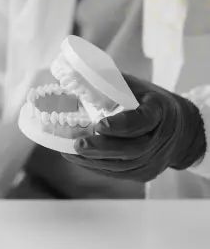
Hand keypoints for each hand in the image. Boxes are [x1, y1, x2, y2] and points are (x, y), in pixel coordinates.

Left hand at [62, 74, 206, 181]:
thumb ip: (109, 84)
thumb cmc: (148, 103)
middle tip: (78, 144)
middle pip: (132, 149)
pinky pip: (118, 172)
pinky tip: (79, 158)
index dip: (121, 124)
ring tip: (69, 151)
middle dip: (102, 148)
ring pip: (122, 165)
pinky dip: (96, 166)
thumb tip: (68, 74)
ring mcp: (154, 160)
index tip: (100, 124)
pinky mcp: (145, 173)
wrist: (181, 129)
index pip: (143, 120)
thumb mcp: (135, 88)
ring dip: (93, 159)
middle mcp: (160, 138)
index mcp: (159, 111)